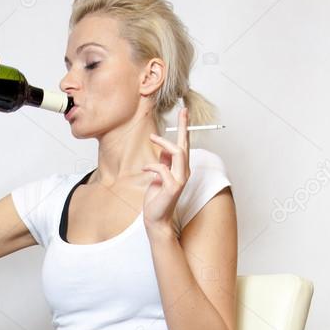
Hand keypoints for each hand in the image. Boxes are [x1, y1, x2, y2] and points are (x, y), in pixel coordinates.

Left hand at [141, 106, 190, 232]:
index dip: (185, 128)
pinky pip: (162, 168)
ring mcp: (180, 180)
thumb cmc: (156, 198)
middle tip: (183, 110)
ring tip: (152, 138)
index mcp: (181, 169)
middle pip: (185, 145)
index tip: (185, 111)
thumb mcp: (159, 176)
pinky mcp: (173, 187)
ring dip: (164, 143)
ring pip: (178, 153)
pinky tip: (144, 169)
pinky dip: (152, 166)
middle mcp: (184, 172)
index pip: (184, 145)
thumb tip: (164, 149)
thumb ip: (164, 162)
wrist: (156, 219)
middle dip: (184, 127)